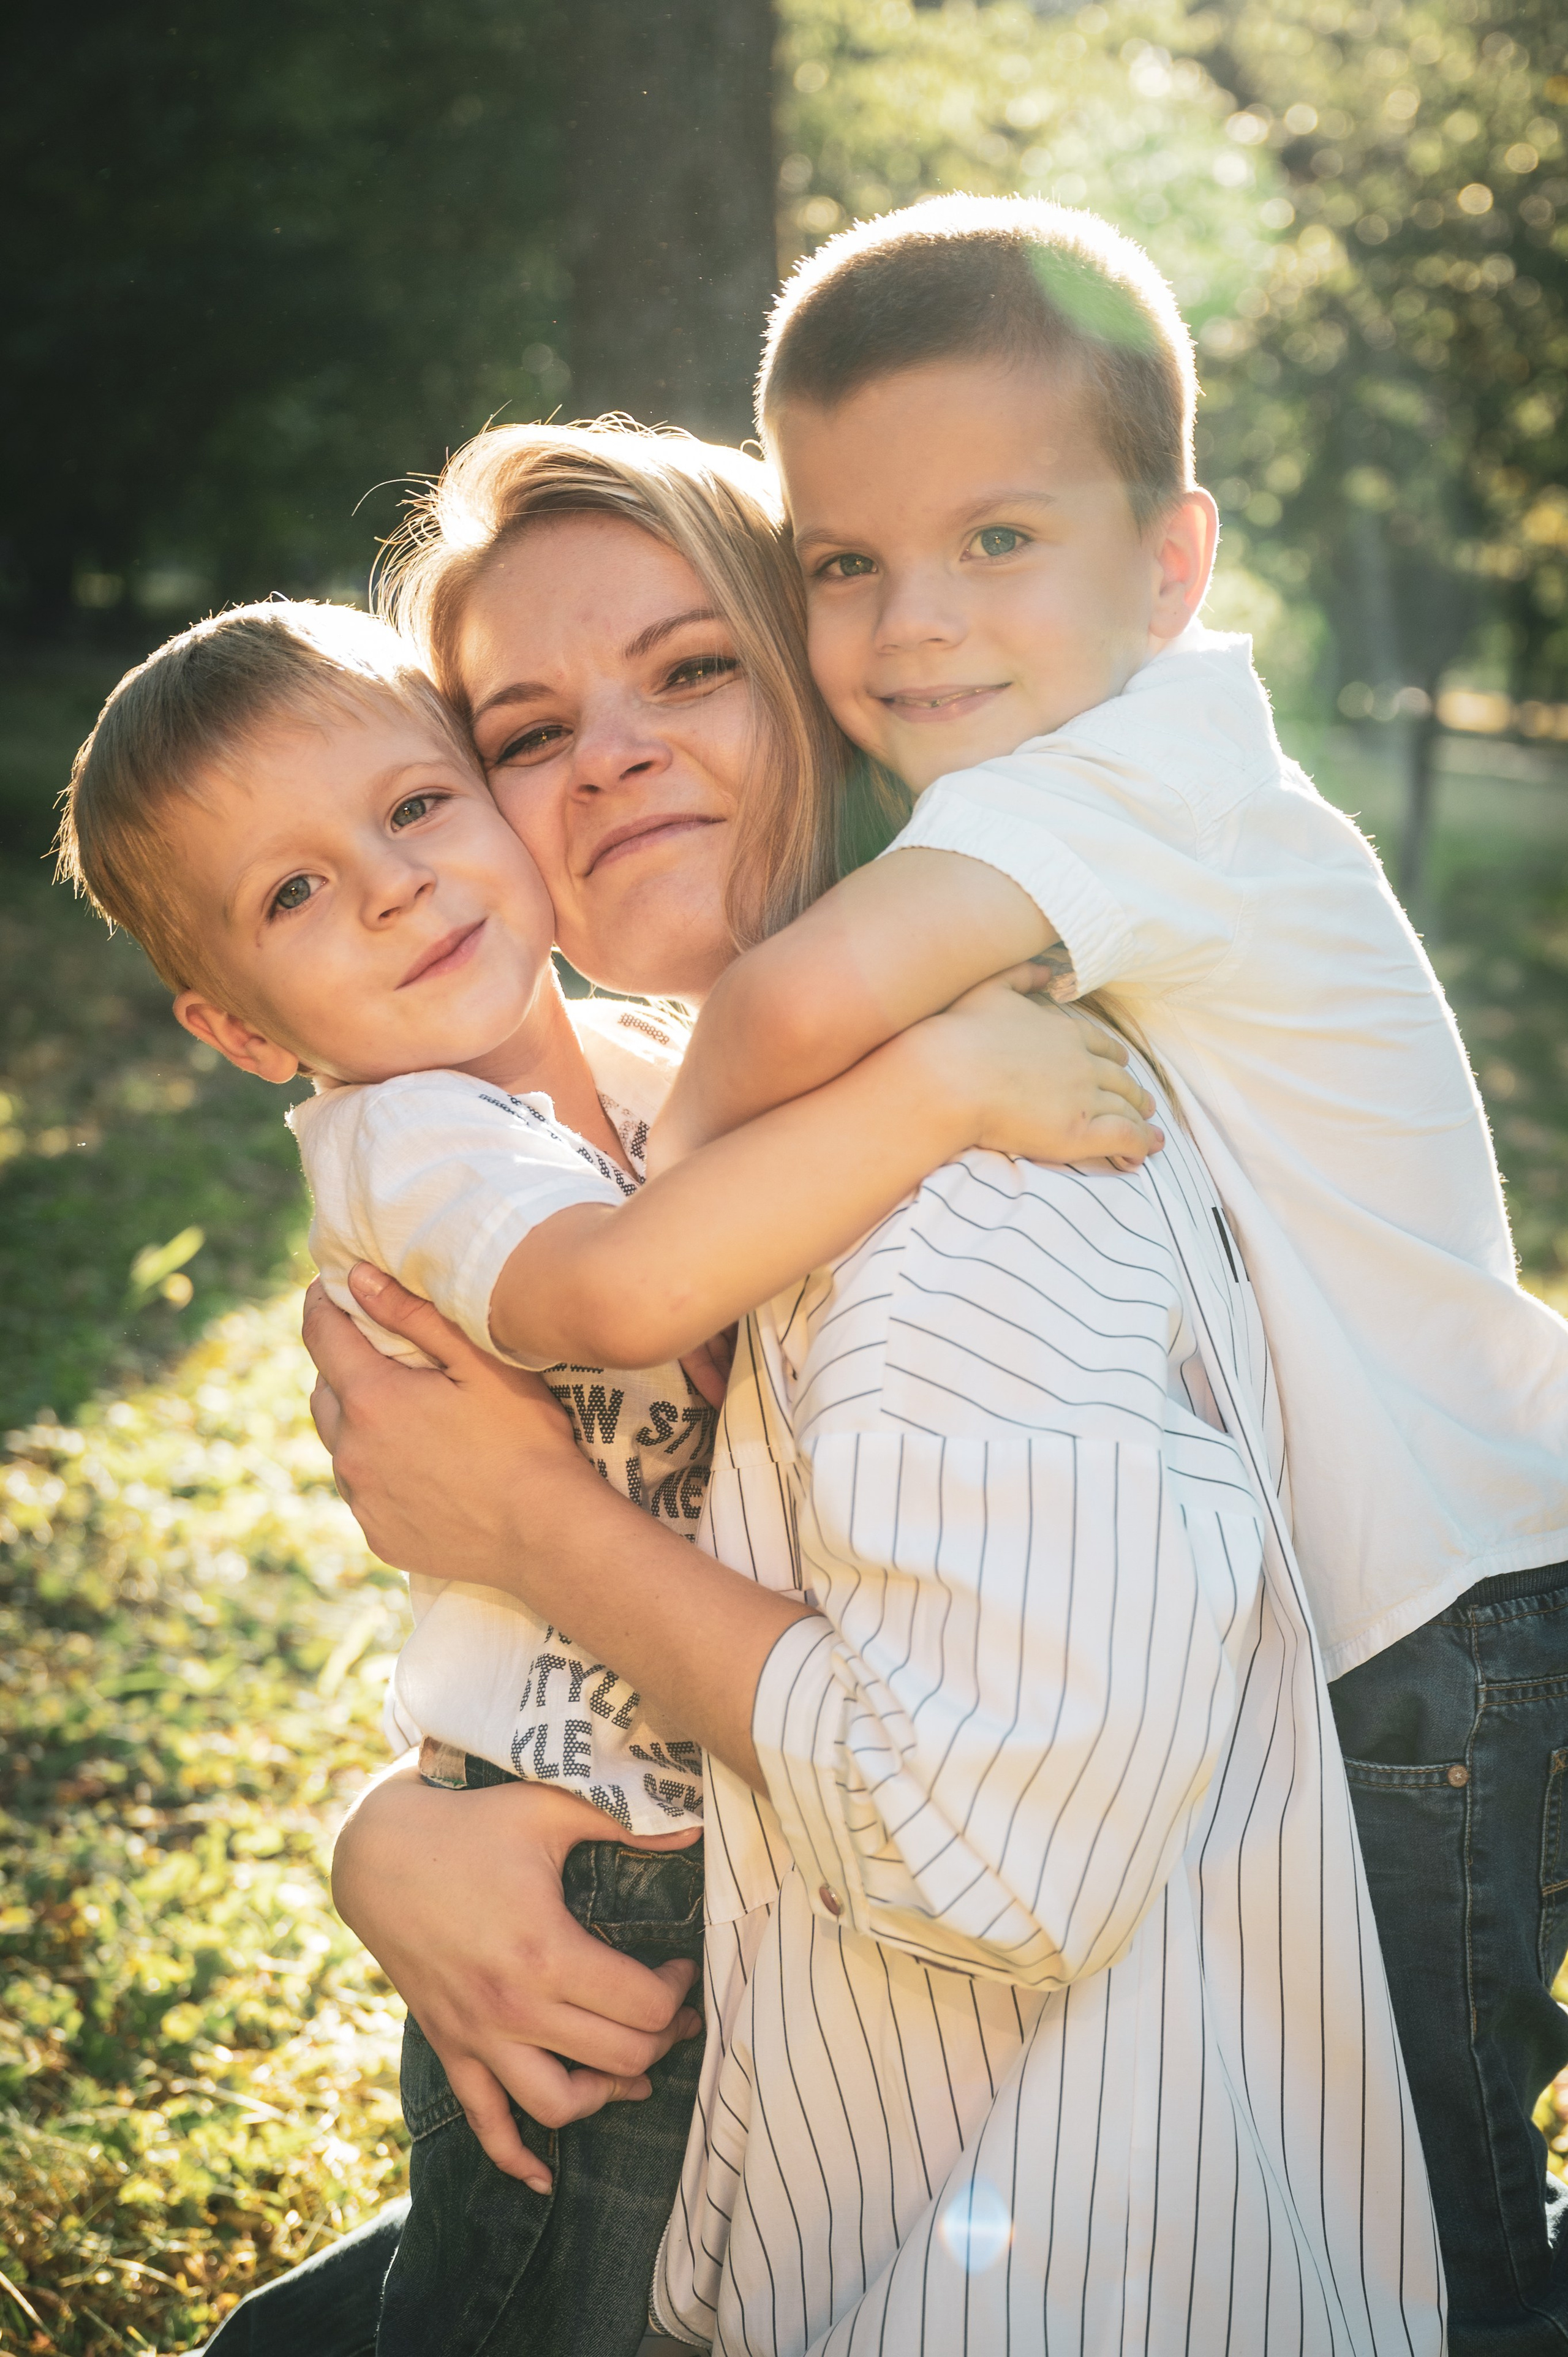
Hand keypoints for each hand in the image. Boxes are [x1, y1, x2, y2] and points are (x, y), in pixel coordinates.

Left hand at [307, 1268, 809, 1795]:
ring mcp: (362, 1500)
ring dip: (359, 1422)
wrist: (549, 1534)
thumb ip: (415, 1315)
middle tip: (384, 1354)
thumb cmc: (526, 1439)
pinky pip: (362, 1490)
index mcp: (371, 1399)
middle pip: (324, 1391)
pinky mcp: (378, 1535)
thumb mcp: (482, 1363)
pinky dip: (378, 1470)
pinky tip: (421, 1467)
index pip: (321, 1335)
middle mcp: (351, 1451)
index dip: (324, 1304)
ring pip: (340, 1444)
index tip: (334, 1288)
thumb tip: (358, 1277)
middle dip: (344, 1366)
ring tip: (407, 1414)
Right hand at [333, 1767, 700, 2189]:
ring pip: (558, 2106)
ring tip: (634, 2073)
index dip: (678, 1992)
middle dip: (662, 2041)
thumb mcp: (548, 1807)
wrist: (377, 1854)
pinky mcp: (450, 2046)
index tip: (680, 1967)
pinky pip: (484, 2123)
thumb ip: (624, 1819)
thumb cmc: (469, 1824)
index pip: (644, 2006)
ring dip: (605, 2096)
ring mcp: (478, 2035)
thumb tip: (694, 1826)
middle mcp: (514, 2008)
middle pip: (618, 2059)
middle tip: (675, 2014)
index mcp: (547, 1952)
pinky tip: (543, 2178)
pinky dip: (515, 2158)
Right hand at [921, 965, 1163, 1170]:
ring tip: (1149, 1130)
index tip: (1120, 1067)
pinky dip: (1139, 1144)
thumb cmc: (962, 1035)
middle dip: (1134, 1092)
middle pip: (1120, 1079)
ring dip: (1140, 1119)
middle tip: (1143, 1103)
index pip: (1102, 1047)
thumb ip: (1021, 975)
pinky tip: (1141, 1154)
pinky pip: (1124, 1137)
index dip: (1115, 1059)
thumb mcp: (991, 990)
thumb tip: (1046, 971)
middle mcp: (1081, 1063)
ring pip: (1126, 1108)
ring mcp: (1084, 1097)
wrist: (949, 1076)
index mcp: (1064, 1032)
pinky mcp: (1079, 1131)